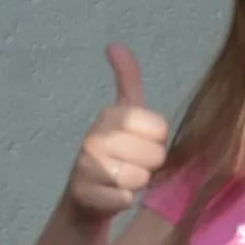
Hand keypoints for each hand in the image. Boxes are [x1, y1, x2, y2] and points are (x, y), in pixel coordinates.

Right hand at [64, 44, 171, 221]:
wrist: (85, 199)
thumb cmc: (114, 155)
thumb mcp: (124, 116)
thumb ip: (127, 80)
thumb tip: (114, 44)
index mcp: (110, 115)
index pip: (160, 128)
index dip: (157, 142)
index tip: (141, 145)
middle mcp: (94, 137)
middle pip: (154, 154)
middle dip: (149, 166)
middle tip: (132, 166)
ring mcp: (86, 166)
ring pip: (140, 178)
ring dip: (137, 184)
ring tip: (122, 181)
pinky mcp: (84, 194)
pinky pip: (125, 198)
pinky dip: (123, 201)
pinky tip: (112, 196)